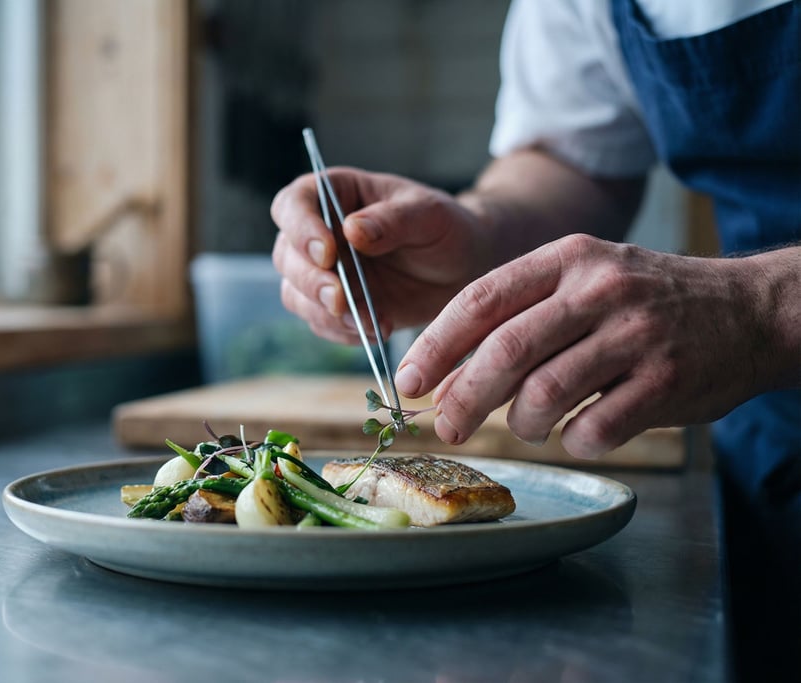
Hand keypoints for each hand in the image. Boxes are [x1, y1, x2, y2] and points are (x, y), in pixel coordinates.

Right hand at [270, 167, 491, 344]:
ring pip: (295, 294)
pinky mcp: (335, 307)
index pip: (294, 204)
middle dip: (310, 280)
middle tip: (340, 299)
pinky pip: (322, 323)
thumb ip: (393, 220)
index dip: (301, 228)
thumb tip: (352, 230)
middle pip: (287, 256)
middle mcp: (319, 232)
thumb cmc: (444, 228)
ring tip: (368, 320)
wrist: (461, 268)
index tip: (327, 252)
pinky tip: (378, 329)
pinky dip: (344, 331)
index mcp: (335, 194)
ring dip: (324, 312)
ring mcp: (323, 273)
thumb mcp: (429, 215)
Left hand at [395, 234, 795, 458]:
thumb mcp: (585, 278)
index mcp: (567, 259)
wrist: (747, 309)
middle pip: (506, 349)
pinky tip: (577, 435)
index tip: (409, 381)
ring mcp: (637, 334)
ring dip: (521, 423)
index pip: (481, 299)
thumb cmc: (645, 301)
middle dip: (463, 396)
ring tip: (524, 426)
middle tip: (446, 425)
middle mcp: (599, 289)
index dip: (436, 345)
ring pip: (546, 393)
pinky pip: (597, 427)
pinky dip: (574, 441)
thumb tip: (450, 370)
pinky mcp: (668, 380)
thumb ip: (523, 311)